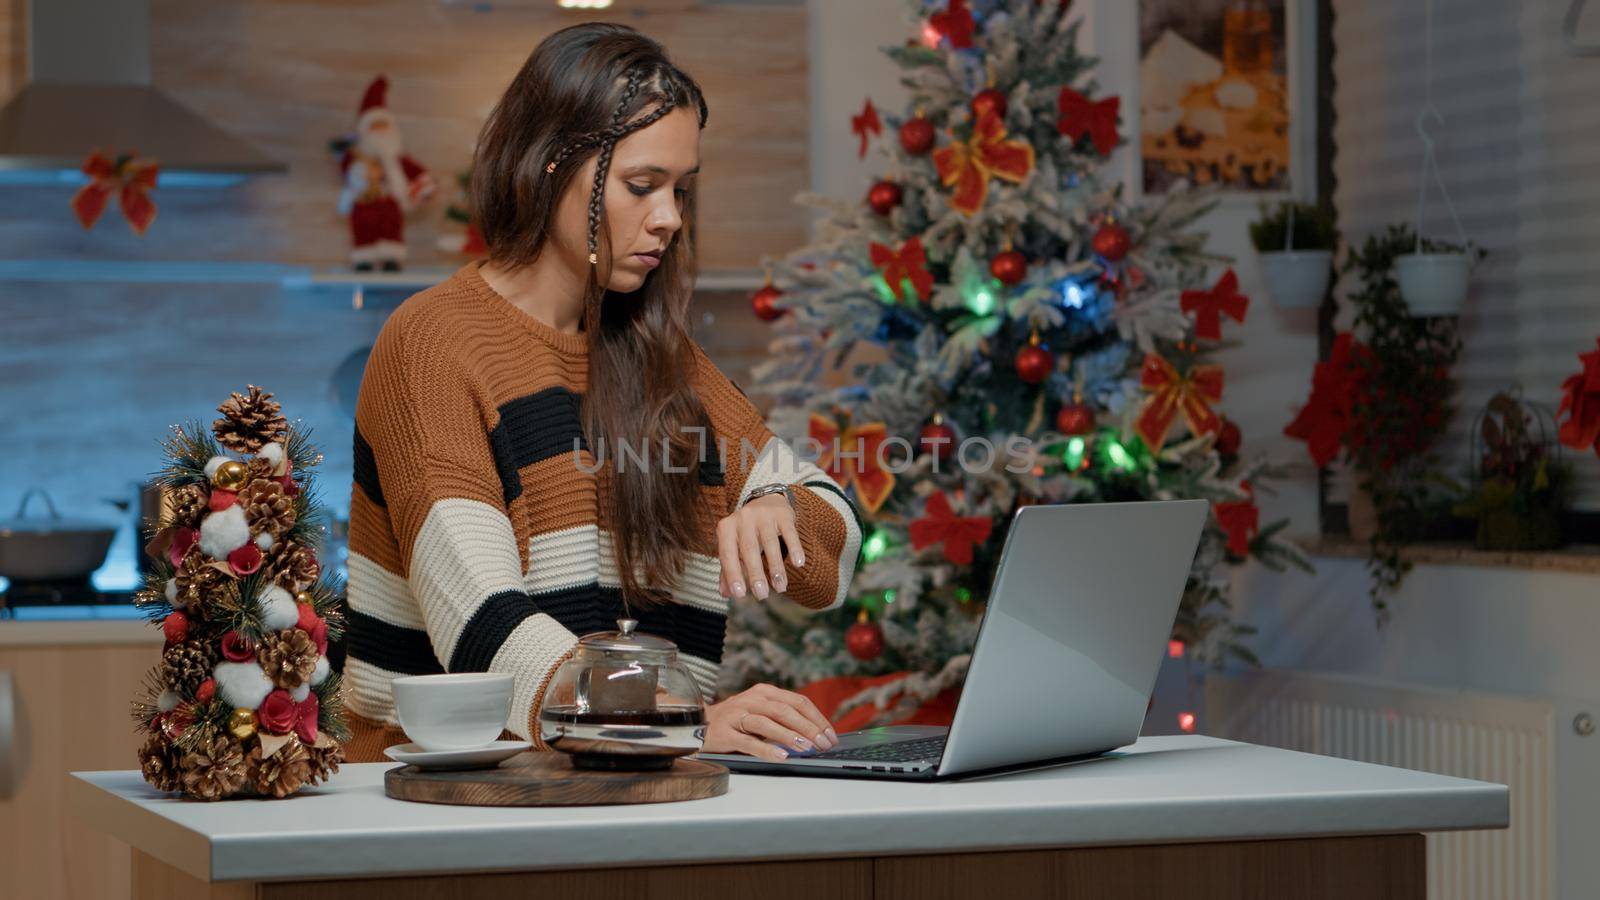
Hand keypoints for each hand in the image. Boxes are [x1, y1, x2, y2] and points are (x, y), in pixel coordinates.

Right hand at [702, 683, 839, 760]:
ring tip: (807, 749)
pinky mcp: (725, 733)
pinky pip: (749, 742)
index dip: (817, 718)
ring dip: (790, 736)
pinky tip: (781, 757)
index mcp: (765, 691)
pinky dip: (766, 749)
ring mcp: (737, 715)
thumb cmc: (737, 720)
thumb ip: (784, 718)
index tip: (830, 735)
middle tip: (823, 744)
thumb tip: (816, 736)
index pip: (797, 702)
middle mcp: (752, 699)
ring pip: (768, 723)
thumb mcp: (761, 711)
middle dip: (808, 728)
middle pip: (785, 711)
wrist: (698, 724)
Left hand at [716, 493, 802, 600]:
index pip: (727, 554)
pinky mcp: (782, 514)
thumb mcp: (734, 546)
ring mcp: (763, 514)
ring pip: (770, 543)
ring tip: (780, 587)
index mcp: (726, 528)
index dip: (733, 575)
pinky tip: (798, 564)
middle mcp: (743, 518)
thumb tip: (726, 594)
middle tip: (762, 595)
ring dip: (776, 567)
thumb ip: (729, 569)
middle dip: (756, 574)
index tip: (740, 595)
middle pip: (749, 549)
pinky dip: (794, 548)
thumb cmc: (746, 532)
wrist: (766, 501)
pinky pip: (790, 532)